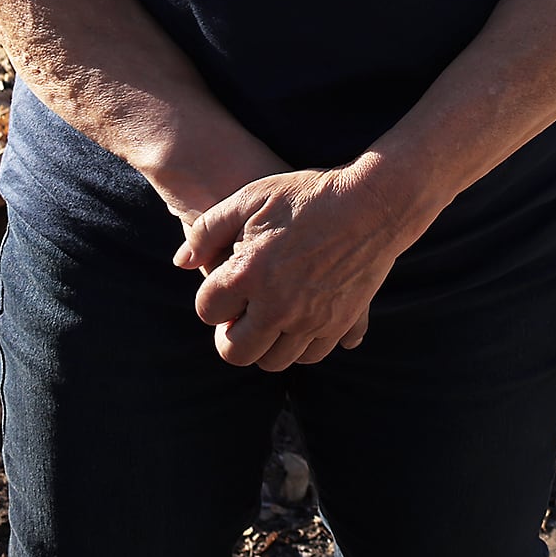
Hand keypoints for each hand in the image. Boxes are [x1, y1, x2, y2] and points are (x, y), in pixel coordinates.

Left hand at [175, 162, 424, 369]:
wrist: (374, 202)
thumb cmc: (309, 195)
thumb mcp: (252, 197)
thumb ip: (208, 230)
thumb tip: (181, 262)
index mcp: (251, 273)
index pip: (208, 312)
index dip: (211, 301)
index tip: (225, 288)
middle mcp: (279, 304)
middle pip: (236, 352)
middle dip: (231, 336)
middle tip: (242, 314)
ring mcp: (312, 318)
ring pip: (274, 360)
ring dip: (266, 344)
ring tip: (271, 317)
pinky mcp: (340, 323)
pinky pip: (311, 355)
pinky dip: (300, 346)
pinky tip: (300, 321)